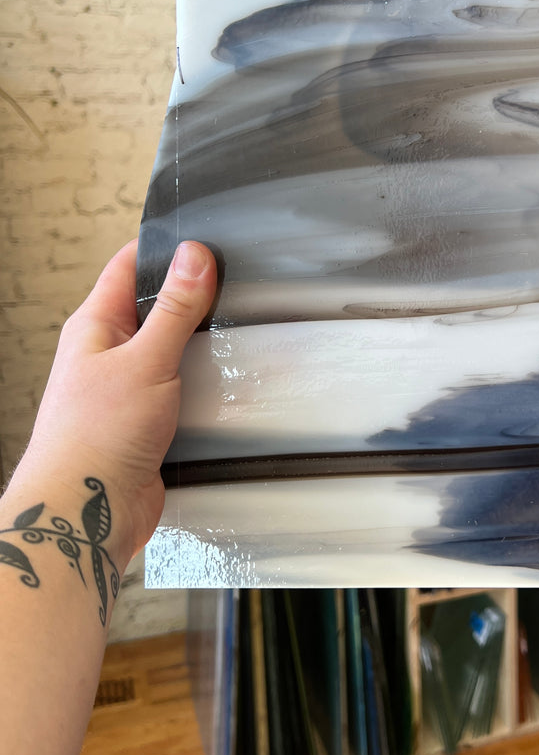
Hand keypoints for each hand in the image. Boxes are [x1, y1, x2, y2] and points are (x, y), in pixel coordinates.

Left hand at [16, 240, 217, 572]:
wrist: (86, 513)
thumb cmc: (93, 440)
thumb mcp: (145, 361)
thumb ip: (174, 309)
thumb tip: (193, 255)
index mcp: (95, 327)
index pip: (128, 266)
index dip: (165, 248)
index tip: (206, 241)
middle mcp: (108, 355)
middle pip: (156, 309)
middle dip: (194, 300)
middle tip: (234, 289)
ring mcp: (127, 390)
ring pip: (173, 353)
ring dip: (203, 350)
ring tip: (237, 338)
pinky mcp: (147, 424)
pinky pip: (183, 393)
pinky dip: (205, 389)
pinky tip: (228, 388)